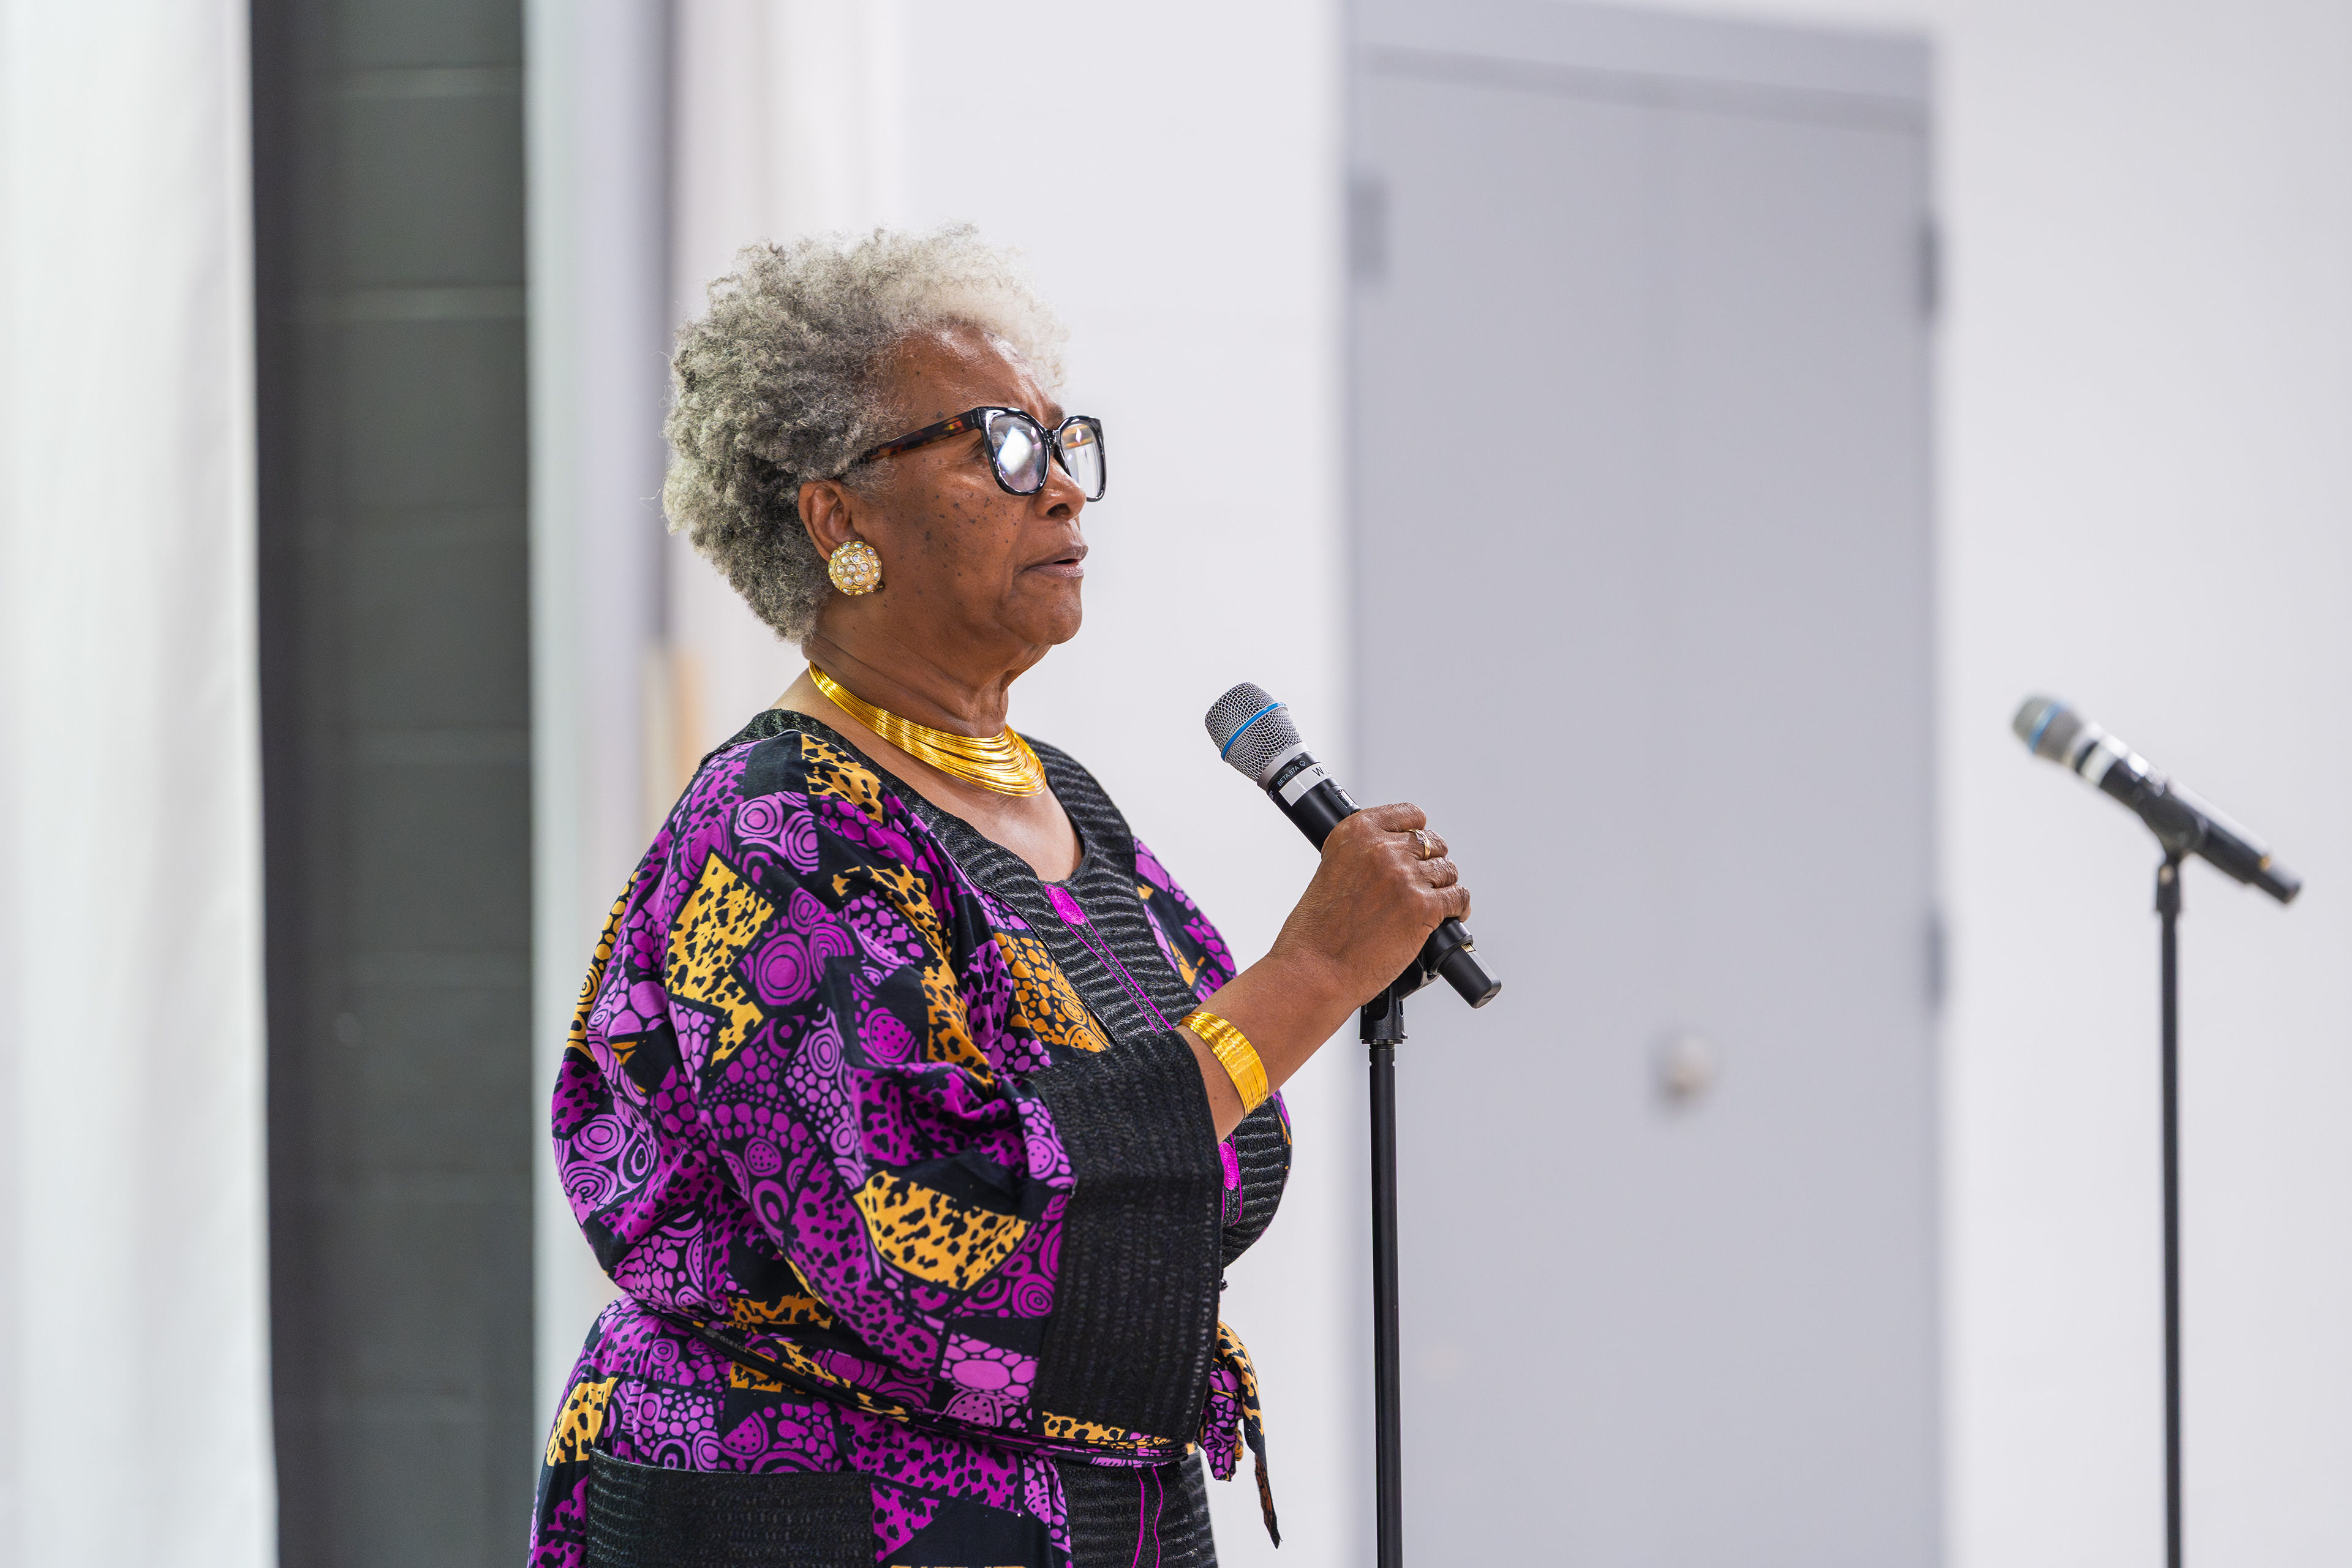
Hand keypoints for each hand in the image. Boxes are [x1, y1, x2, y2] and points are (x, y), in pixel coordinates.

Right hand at [1180, 803, 1470, 1139]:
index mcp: (1356, 832)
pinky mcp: (1423, 907)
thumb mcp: (1332, 872)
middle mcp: (1382, 849)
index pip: (1409, 815)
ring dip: (1443, 888)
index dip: (1417, 834)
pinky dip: (1457, 909)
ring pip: (1447, 871)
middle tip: (1421, 885)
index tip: (1416, 848)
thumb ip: (1363, 857)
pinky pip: (1458, 898)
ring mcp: (1405, 876)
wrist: (1314, 971)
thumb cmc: (1316, 933)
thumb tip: (1396, 857)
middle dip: (1430, 864)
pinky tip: (1449, 917)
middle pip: (1432, 843)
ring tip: (1432, 905)